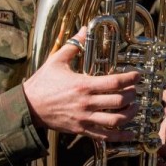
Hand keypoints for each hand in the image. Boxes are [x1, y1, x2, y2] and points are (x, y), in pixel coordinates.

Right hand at [22, 29, 139, 140]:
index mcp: (83, 85)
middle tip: (136, 91)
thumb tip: (84, 29)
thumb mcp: (56, 60)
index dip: (131, 78)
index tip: (138, 75)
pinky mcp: (81, 129)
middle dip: (133, 96)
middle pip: (119, 101)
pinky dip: (120, 136)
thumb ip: (73, 45)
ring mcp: (84, 118)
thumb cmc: (42, 83)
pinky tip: (130, 133)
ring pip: (115, 120)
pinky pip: (104, 136)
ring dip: (130, 114)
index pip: (115, 82)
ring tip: (135, 107)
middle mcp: (86, 103)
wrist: (27, 106)